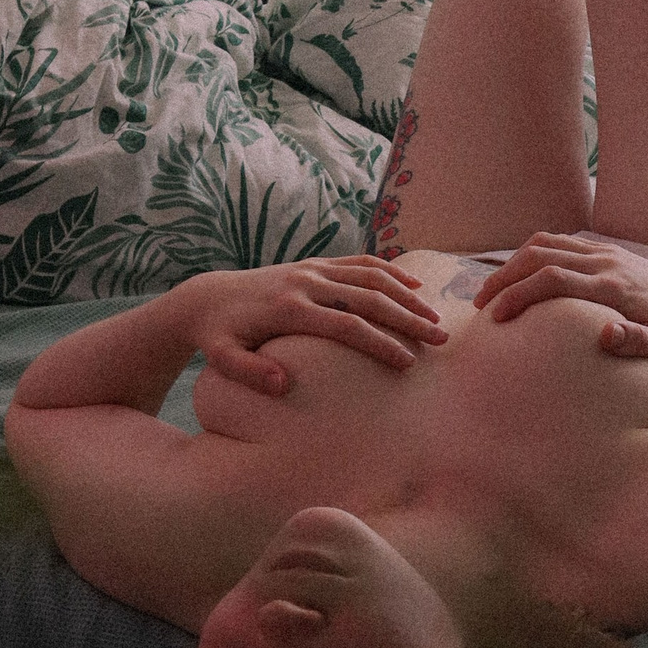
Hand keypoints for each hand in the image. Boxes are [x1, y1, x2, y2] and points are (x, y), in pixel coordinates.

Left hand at [195, 259, 446, 393]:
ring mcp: (312, 269)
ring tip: (436, 317)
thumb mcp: (222, 358)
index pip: (346, 325)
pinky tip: (415, 284)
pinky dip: (390, 270)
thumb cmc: (218, 336)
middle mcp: (305, 282)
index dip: (380, 344)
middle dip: (407, 319)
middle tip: (440, 339)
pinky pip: (359, 262)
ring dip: (407, 295)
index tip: (408, 364)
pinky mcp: (315, 264)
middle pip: (368, 298)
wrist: (206, 297)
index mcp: (288, 309)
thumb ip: (248, 372)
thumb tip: (283, 385)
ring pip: (370, 275)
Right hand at [472, 233, 647, 365]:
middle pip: (540, 256)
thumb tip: (605, 335)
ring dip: (515, 262)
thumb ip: (638, 342)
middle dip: (504, 276)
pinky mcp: (608, 251)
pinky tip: (523, 275)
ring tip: (493, 288)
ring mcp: (607, 253)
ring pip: (548, 243)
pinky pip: (562, 242)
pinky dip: (534, 253)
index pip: (553, 280)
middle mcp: (606, 262)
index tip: (495, 316)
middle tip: (479, 302)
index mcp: (613, 287)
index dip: (518, 295)